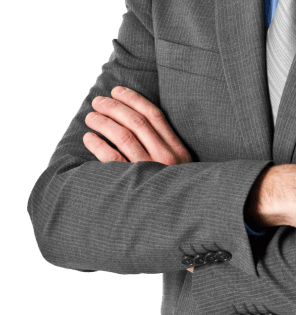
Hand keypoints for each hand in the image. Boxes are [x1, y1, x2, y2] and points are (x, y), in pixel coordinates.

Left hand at [84, 86, 195, 271]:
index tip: (118, 91)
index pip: (154, 115)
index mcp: (179, 149)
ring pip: (123, 137)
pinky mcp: (134, 186)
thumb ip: (166, 147)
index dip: (134, 99)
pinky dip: (99, 145)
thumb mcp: (181, 167)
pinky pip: (112, 161)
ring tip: (91, 117)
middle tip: (99, 101)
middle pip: (136, 122)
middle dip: (115, 107)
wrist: (186, 223)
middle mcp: (166, 158)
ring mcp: (150, 172)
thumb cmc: (179, 192)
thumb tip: (140, 123)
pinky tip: (90, 138)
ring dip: (104, 123)